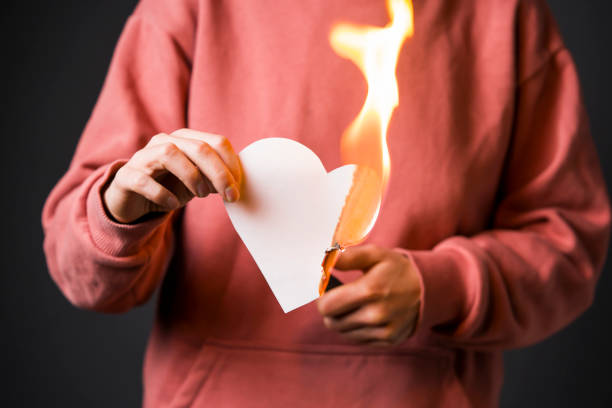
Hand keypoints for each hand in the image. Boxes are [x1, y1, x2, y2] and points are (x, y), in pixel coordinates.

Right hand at [103, 129, 241, 223]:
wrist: (133, 200)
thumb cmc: (169, 187)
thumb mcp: (197, 183)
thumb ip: (214, 179)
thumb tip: (234, 185)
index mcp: (186, 139)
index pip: (216, 142)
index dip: (232, 165)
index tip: (238, 188)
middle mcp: (164, 141)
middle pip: (199, 148)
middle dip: (219, 174)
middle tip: (230, 196)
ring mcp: (143, 157)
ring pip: (170, 153)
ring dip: (191, 175)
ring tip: (201, 195)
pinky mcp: (126, 176)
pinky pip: (144, 180)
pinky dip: (162, 194)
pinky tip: (172, 205)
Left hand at [317, 244, 421, 346]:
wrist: (427, 288)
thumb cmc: (395, 268)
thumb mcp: (375, 254)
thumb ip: (348, 257)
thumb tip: (325, 261)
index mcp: (370, 291)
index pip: (327, 306)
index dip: (323, 297)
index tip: (327, 290)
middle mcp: (376, 315)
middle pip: (331, 321)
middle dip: (332, 308)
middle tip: (341, 296)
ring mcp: (383, 331)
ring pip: (343, 332)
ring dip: (343, 319)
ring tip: (356, 304)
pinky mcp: (388, 340)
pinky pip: (358, 339)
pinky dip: (356, 328)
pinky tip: (366, 314)